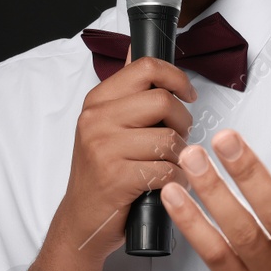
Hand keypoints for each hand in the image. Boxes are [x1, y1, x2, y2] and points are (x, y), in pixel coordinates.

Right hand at [53, 44, 195, 259]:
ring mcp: (104, 148)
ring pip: (169, 138)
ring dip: (180, 156)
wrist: (82, 221)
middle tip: (176, 138)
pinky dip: (177, 180)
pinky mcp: (117, 177)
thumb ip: (126, 90)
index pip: (146, 68)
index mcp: (97, 101)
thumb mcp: (106, 126)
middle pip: (163, 101)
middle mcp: (96, 120)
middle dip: (182, 122)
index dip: (176, 77)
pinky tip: (167, 184)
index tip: (187, 94)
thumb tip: (137, 49)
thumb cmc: (101, 174)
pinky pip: (168, 169)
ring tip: (168, 165)